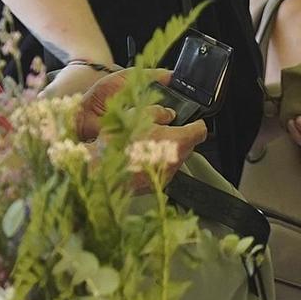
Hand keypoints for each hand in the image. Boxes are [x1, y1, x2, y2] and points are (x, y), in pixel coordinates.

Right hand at [79, 70, 205, 180]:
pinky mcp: (155, 187)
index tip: (193, 121)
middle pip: (187, 146)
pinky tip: (139, 159)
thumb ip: (159, 112)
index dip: (197, 124)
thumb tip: (168, 114)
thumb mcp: (139, 115)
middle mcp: (176, 161)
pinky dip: (155, 165)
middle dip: (178, 138)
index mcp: (178, 142)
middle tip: (161, 130)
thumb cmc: (119, 142)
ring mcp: (166, 176)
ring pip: (174, 160)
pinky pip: (161, 172)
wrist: (100, 171)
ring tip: (145, 145)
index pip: (200, 132)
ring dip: (165, 152)